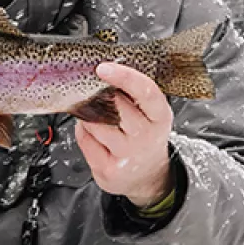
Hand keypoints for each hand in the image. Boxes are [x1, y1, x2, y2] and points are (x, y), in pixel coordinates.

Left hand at [74, 63, 173, 207]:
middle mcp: (145, 136)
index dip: (124, 76)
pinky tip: (94, 136)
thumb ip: (134, 96)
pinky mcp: (108, 168)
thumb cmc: (145, 139)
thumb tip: (104, 74)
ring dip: (89, 116)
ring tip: (98, 120)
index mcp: (160, 116)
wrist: (148, 176)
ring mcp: (126, 154)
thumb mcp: (152, 115)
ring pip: (95, 123)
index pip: (145, 91)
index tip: (103, 68)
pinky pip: (85, 140)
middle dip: (100, 96)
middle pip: (114, 106)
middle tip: (96, 94)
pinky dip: (84, 133)